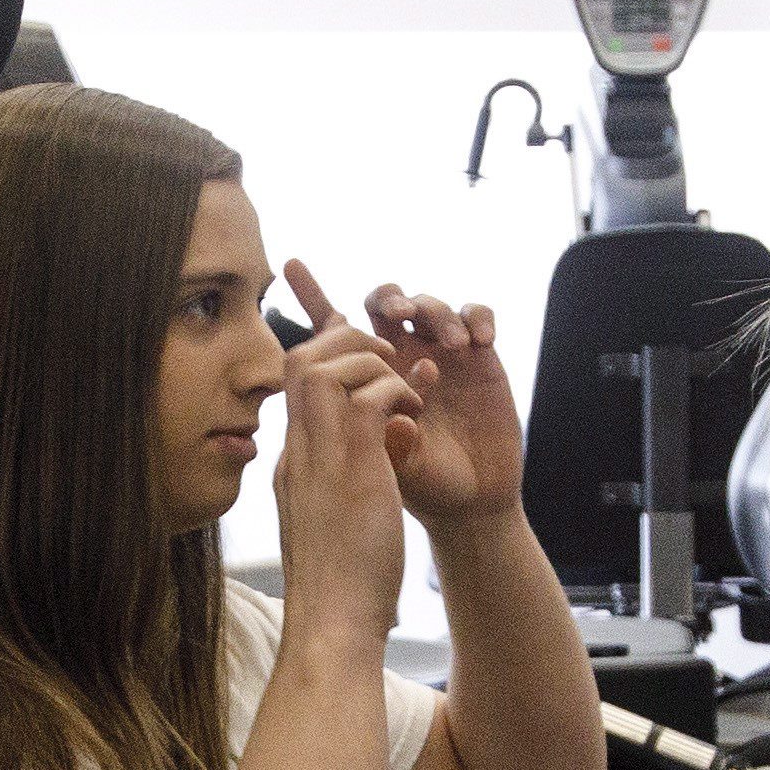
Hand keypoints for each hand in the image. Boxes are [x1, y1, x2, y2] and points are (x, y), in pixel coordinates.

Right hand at [272, 305, 418, 629]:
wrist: (332, 623)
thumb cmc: (335, 587)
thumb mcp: (321, 528)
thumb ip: (324, 494)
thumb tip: (340, 482)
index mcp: (292, 463)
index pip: (294, 385)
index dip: (327, 359)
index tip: (362, 361)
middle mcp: (299, 450)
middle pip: (301, 359)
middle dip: (344, 342)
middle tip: (384, 358)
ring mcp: (321, 456)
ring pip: (329, 365)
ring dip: (371, 361)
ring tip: (402, 385)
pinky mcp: (355, 466)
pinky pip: (371, 396)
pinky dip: (396, 390)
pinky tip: (415, 413)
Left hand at [313, 262, 520, 524]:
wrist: (471, 502)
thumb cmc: (423, 485)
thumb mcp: (391, 467)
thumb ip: (379, 436)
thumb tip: (379, 399)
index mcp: (369, 376)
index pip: (335, 330)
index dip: (311, 296)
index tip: (289, 266)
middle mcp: (402, 356)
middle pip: (384, 303)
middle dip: (387, 298)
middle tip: (396, 314)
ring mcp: (441, 353)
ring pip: (429, 304)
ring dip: (435, 312)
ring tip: (451, 343)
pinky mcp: (480, 357)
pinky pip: (475, 315)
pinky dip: (476, 316)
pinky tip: (478, 339)